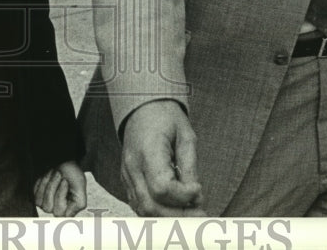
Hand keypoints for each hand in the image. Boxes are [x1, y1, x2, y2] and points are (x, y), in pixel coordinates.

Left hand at [34, 160, 85, 216]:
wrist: (63, 162)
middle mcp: (57, 210)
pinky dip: (41, 183)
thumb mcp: (80, 186)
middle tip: (58, 174)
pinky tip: (48, 176)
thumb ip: (78, 204)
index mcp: (69, 210)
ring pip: (40, 202)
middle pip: (48, 208)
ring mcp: (47, 204)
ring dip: (47, 184)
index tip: (65, 181)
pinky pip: (35, 195)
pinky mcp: (39, 198)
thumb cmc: (73, 173)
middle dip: (52, 187)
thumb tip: (68, 217)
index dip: (60, 195)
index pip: (59, 213)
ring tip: (54, 173)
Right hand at [121, 100, 203, 215]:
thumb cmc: (165, 118)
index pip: (162, 187)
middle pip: (151, 205)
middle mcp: (132, 166)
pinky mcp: (127, 181)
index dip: (183, 196)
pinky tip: (175, 209)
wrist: (142, 108)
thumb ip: (190, 167)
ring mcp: (126, 175)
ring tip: (190, 213)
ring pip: (143, 210)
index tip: (199, 190)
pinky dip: (158, 212)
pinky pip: (139, 205)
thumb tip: (196, 197)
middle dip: (178, 215)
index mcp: (147, 151)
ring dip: (169, 218)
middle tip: (200, 213)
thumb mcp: (185, 136)